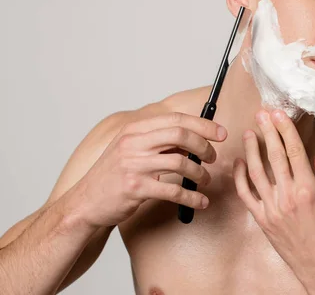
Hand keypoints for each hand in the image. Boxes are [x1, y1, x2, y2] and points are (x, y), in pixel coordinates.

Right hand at [72, 112, 226, 227]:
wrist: (85, 203)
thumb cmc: (114, 176)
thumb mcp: (131, 149)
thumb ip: (158, 141)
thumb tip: (195, 137)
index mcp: (134, 130)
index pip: (176, 119)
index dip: (203, 125)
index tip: (220, 134)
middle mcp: (133, 143)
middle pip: (181, 135)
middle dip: (204, 146)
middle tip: (213, 158)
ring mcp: (133, 165)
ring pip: (181, 162)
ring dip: (200, 173)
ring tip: (205, 180)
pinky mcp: (135, 189)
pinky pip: (174, 191)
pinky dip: (192, 197)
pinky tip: (200, 201)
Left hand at [232, 109, 314, 284]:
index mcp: (309, 189)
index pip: (294, 150)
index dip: (286, 129)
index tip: (279, 114)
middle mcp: (287, 196)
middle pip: (274, 155)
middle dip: (267, 131)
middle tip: (261, 114)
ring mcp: (272, 208)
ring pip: (256, 172)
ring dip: (251, 149)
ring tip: (248, 132)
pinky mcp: (262, 220)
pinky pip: (246, 194)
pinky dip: (240, 177)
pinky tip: (239, 163)